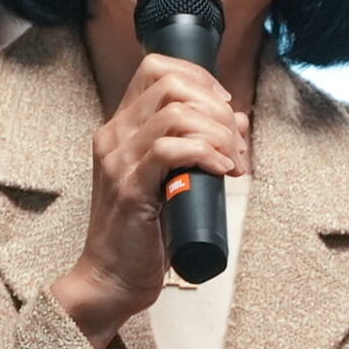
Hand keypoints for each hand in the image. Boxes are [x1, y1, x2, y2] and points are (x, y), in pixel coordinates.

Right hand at [49, 54, 247, 348]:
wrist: (110, 279)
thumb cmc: (142, 235)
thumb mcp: (171, 180)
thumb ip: (195, 148)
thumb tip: (238, 122)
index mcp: (120, 128)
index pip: (156, 68)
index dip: (199, 77)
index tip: (224, 106)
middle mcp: (114, 136)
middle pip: (170, 84)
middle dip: (216, 108)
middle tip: (234, 143)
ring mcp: (118, 160)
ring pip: (175, 113)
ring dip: (217, 133)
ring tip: (232, 162)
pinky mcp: (129, 187)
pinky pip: (170, 149)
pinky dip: (205, 153)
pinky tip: (222, 172)